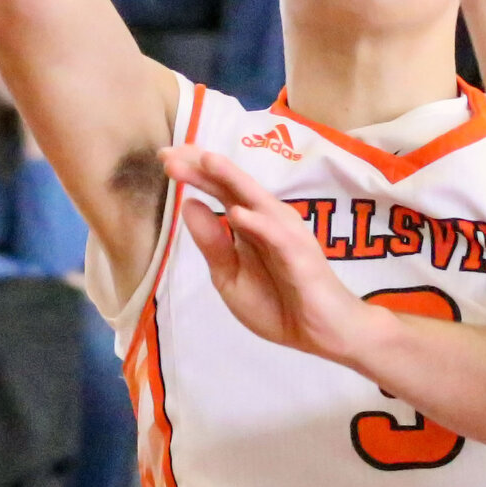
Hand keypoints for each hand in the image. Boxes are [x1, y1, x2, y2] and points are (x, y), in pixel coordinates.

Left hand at [161, 145, 370, 364]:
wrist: (321, 332)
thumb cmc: (278, 303)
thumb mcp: (231, 277)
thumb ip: (212, 243)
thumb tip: (188, 204)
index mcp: (250, 224)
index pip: (221, 189)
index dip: (195, 171)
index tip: (164, 156)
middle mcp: (268, 220)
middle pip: (233, 186)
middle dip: (203, 167)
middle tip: (170, 154)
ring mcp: (286, 235)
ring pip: (257, 200)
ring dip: (232, 179)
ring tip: (207, 161)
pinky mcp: (300, 256)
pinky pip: (277, 237)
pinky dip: (258, 224)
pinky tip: (237, 214)